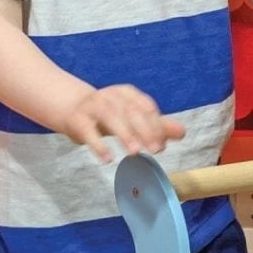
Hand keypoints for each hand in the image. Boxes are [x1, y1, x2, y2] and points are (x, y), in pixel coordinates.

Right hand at [58, 84, 185, 163]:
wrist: (71, 108)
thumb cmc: (108, 115)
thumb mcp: (132, 118)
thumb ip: (157, 125)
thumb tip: (182, 132)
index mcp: (127, 94)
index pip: (145, 107)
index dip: (156, 125)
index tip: (162, 144)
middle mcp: (111, 96)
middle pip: (131, 111)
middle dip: (145, 131)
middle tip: (155, 150)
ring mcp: (93, 106)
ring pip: (111, 118)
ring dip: (125, 135)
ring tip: (135, 152)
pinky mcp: (78, 120)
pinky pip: (88, 131)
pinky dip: (98, 145)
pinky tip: (107, 158)